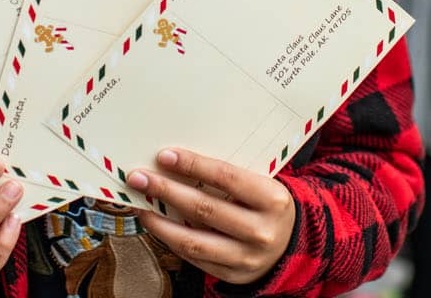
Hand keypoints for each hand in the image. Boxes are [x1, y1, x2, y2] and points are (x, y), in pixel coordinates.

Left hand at [128, 148, 295, 284]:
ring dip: (161, 222)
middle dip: (166, 191)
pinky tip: (159, 225)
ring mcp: (247, 257)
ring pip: (193, 240)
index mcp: (272, 199)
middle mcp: (261, 231)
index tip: (164, 156)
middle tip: (140, 178)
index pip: (226, 177)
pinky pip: (195, 257)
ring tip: (142, 206)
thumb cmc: (265, 205)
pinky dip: (172, 240)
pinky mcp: (233, 275)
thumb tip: (177, 161)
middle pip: (204, 208)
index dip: (192, 165)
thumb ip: (227, 175)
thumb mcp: (259, 183)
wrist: (290, 244)